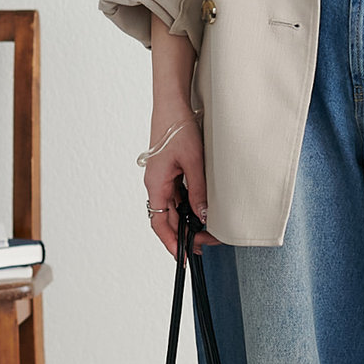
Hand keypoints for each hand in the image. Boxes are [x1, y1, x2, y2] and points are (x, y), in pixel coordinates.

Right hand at [142, 105, 223, 257]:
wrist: (172, 106)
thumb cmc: (177, 130)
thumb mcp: (193, 162)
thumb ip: (198, 191)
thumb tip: (203, 216)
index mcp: (156, 185)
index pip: (161, 224)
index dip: (172, 243)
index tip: (185, 257)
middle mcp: (156, 185)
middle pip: (168, 220)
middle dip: (185, 236)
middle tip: (207, 244)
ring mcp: (162, 179)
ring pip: (174, 209)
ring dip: (188, 222)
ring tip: (208, 232)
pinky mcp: (169, 172)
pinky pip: (177, 197)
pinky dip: (189, 207)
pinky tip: (202, 210)